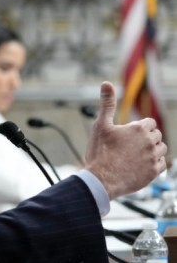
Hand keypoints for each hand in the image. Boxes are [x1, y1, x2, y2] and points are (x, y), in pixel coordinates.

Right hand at [84, 81, 166, 198]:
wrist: (101, 179)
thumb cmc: (99, 152)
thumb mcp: (100, 125)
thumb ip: (107, 104)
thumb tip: (106, 83)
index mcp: (138, 129)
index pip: (149, 123)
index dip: (139, 128)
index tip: (129, 135)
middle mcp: (150, 142)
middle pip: (156, 136)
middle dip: (146, 139)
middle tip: (130, 147)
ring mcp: (153, 157)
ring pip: (161, 150)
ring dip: (152, 151)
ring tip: (136, 156)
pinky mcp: (154, 172)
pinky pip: (162, 165)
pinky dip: (154, 164)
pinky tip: (140, 166)